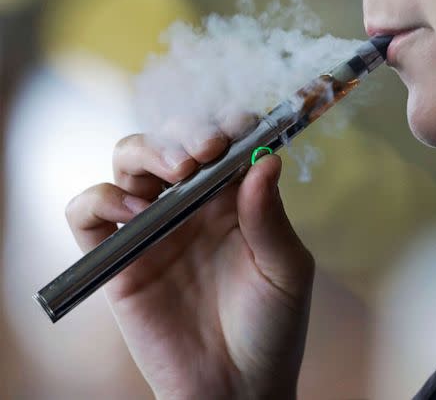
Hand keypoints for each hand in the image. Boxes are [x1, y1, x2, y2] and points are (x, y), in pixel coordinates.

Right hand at [66, 131, 314, 398]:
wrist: (235, 388)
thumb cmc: (271, 329)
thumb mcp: (285, 271)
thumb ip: (271, 217)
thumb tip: (265, 160)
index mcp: (234, 202)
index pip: (222, 143)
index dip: (226, 125)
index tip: (236, 128)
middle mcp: (191, 207)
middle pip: (171, 141)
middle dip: (184, 132)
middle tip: (204, 151)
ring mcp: (153, 229)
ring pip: (128, 162)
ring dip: (144, 152)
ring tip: (174, 173)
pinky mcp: (119, 259)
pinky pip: (87, 213)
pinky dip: (99, 199)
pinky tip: (131, 210)